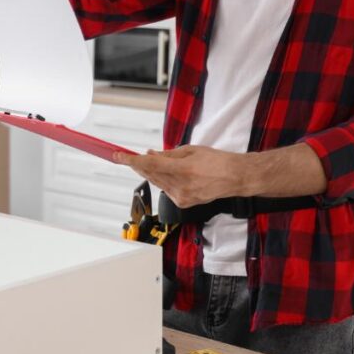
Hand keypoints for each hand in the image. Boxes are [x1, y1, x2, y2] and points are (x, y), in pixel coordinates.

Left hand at [114, 146, 246, 207]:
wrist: (234, 178)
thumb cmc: (217, 161)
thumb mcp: (190, 150)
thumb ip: (168, 154)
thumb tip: (150, 154)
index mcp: (183, 169)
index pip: (150, 164)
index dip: (131, 160)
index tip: (119, 156)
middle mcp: (180, 186)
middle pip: (150, 174)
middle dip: (138, 165)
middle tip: (126, 157)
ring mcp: (181, 197)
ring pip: (156, 183)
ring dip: (149, 172)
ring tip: (147, 161)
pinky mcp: (182, 203)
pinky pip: (165, 190)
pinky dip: (162, 181)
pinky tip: (165, 174)